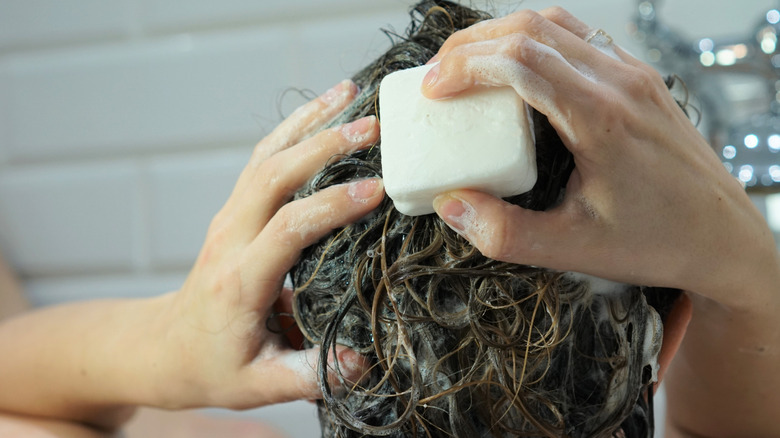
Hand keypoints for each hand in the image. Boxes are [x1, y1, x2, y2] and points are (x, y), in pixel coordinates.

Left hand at [149, 80, 382, 409]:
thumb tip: (360, 364)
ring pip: (266, 155)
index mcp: (239, 280)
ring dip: (308, 122)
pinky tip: (324, 110)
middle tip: (373, 127)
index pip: (286, 229)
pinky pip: (264, 159)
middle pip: (273, 175)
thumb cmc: (210, 366)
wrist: (164, 348)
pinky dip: (294, 128)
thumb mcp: (257, 385)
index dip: (331, 206)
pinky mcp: (236, 210)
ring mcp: (230, 218)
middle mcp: (230, 239)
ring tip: (350, 94)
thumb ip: (308, 375)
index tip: (376, 191)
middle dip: (324, 146)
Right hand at [425, 8, 777, 307]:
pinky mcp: (639, 80)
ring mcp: (633, 75)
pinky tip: (517, 73)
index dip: (465, 65)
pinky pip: (579, 39)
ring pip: (556, 25)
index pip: (519, 60)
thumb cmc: (658, 241)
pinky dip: (535, 42)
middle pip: (531, 28)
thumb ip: (503, 232)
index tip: (433, 89)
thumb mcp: (571, 249)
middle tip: (438, 76)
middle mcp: (620, 82)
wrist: (725, 237)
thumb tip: (451, 204)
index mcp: (601, 117)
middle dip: (473, 45)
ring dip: (503, 37)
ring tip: (468, 68)